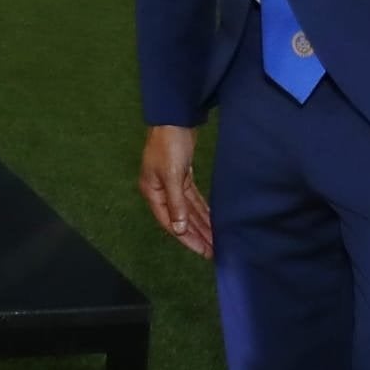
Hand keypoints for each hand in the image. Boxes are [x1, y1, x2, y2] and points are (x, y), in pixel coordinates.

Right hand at [138, 124, 212, 258]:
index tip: (203, 251)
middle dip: (197, 234)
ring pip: (188, 210)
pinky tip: (212, 220)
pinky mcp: (182, 176)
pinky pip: (193, 199)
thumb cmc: (169, 146)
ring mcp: (172, 184)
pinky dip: (202, 210)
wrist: (174, 118)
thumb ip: (175, 203)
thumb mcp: (171, 175)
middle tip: (214, 251)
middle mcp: (161, 191)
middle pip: (180, 218)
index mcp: (152, 192)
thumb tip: (179, 229)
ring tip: (216, 240)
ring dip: (202, 224)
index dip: (186, 238)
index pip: (169, 222)